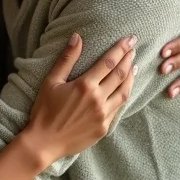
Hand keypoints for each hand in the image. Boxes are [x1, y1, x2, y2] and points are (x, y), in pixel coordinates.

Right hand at [21, 34, 136, 165]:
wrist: (44, 142)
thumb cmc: (44, 110)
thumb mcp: (51, 82)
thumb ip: (66, 59)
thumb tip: (77, 37)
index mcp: (85, 85)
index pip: (108, 62)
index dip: (120, 49)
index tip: (129, 39)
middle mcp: (98, 99)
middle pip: (120, 75)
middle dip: (128, 59)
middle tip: (134, 47)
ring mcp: (103, 115)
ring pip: (124, 92)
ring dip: (131, 77)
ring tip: (134, 66)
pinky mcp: (104, 127)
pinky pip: (118, 108)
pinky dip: (124, 95)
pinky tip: (125, 89)